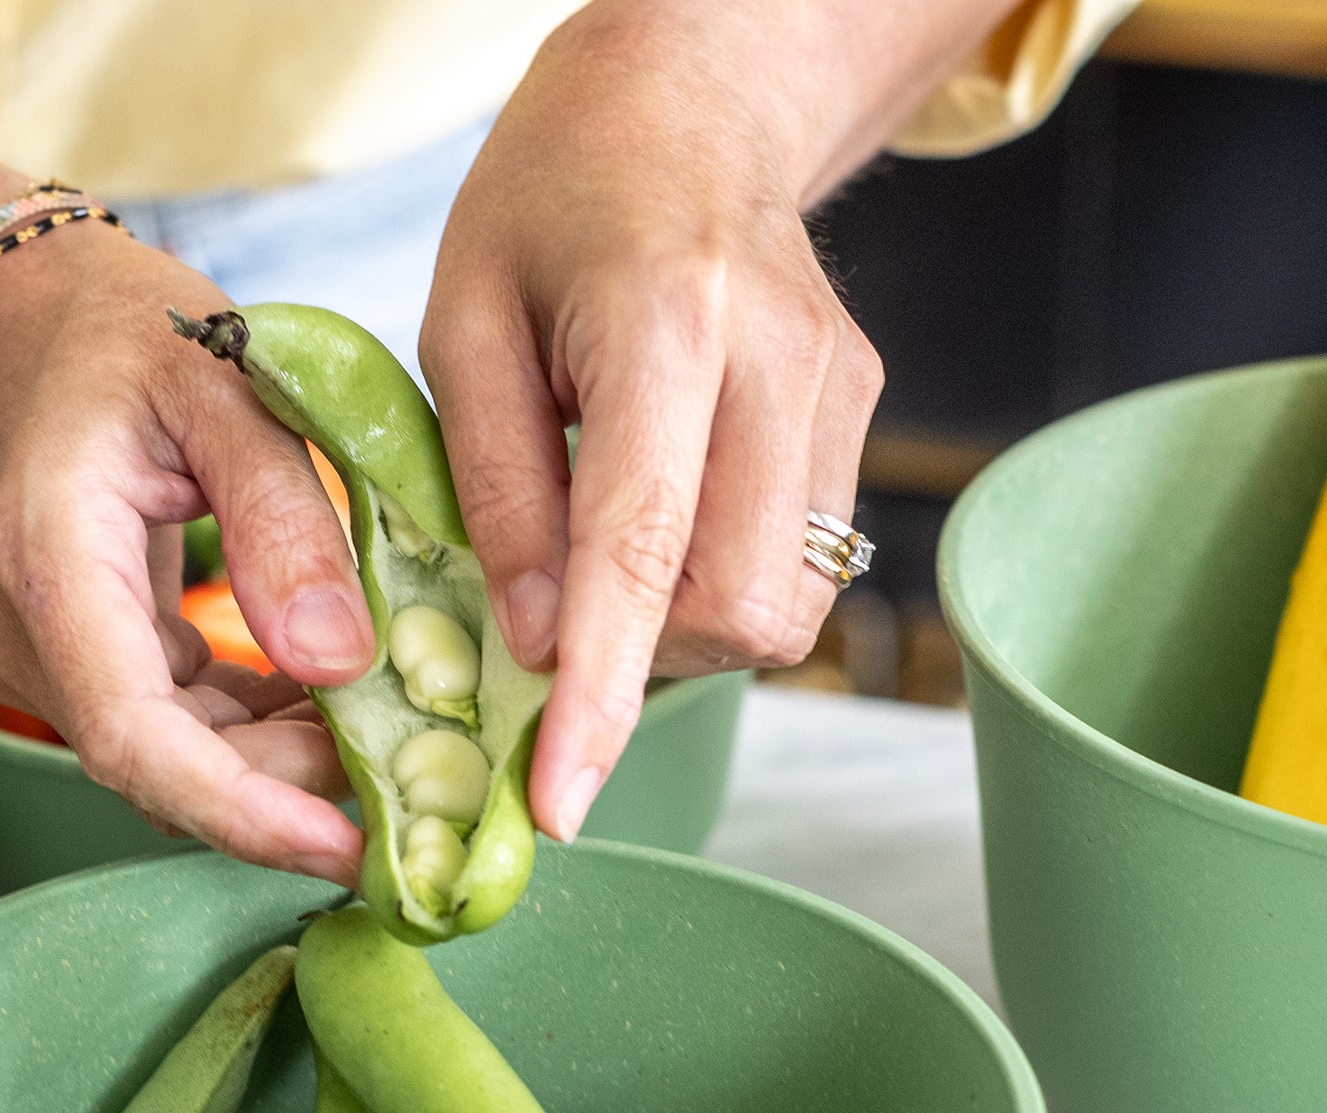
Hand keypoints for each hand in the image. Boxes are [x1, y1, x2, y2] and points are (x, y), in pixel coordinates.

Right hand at [0, 226, 373, 882]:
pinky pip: (166, 724)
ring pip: (167, 756)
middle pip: (157, 767)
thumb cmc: (121, 329)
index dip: (239, 812)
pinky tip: (325, 702)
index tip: (343, 847)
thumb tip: (341, 662)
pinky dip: (250, 728)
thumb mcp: (225, 387)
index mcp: (46, 561)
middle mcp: (19, 630)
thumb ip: (283, 519)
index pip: (133, 737)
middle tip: (405, 778)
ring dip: (276, 761)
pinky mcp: (66, 662)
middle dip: (284, 791)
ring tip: (379, 727)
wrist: (18, 318)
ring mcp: (32, 655)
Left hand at [421, 0, 884, 840]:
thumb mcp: (463, 320)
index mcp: (665, 322)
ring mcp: (839, 386)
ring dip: (684, 628)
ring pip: (784, 607)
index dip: (603, 692)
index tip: (564, 797)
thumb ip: (494, 486)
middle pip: (739, 606)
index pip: (642, 549)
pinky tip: (672, 514)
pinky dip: (720, 582)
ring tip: (617, 554)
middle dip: (646, 657)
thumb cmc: (551, 202)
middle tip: (565, 616)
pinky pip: (801, 563)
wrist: (691, 102)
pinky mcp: (864, 407)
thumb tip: (530, 643)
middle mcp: (779, 360)